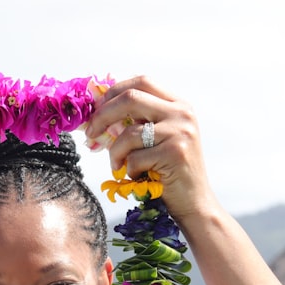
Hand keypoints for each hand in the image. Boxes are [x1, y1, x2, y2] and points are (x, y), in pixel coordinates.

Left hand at [84, 76, 224, 228]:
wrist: (193, 202)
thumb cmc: (167, 172)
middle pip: (131, 98)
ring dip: (115, 152)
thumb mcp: (155, 139)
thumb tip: (97, 112)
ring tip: (116, 165)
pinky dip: (129, 169)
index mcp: (178, 104)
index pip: (142, 82)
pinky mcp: (175, 152)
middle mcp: (182, 113)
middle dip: (103, 114)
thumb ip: (137, 121)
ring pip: (129, 132)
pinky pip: (135, 157)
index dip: (114, 92)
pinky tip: (138, 176)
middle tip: (91, 132)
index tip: (97, 108)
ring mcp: (180, 131)